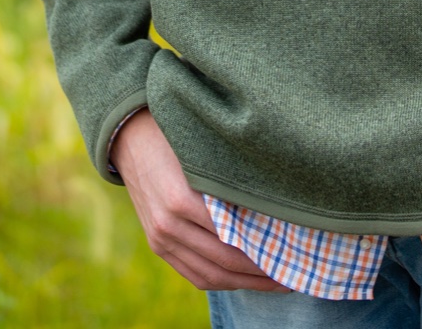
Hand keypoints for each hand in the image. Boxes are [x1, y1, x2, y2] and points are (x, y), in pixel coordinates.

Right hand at [111, 108, 290, 292]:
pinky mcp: (157, 245)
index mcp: (181, 200)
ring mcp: (160, 238)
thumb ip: (230, 180)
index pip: (232, 239)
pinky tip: (242, 278)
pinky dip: (219, 281)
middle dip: (261, 274)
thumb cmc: (175, 136)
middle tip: (290, 274)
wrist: (130, 136)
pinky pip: (192, 274)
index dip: (264, 252)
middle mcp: (168, 225)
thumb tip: (273, 206)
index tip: (291, 254)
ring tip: (273, 281)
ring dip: (244, 284)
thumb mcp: (203, 152)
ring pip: (209, 276)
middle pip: (223, 263)